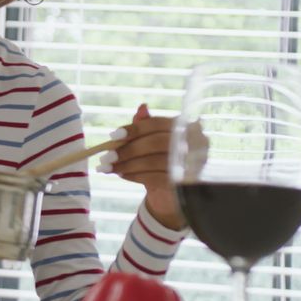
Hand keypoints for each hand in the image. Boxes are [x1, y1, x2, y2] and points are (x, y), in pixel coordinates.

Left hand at [101, 104, 185, 229]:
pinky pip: (156, 177)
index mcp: (186, 127)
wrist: (170, 194)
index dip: (134, 129)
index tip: (112, 136)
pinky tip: (122, 175)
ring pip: (155, 161)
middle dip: (128, 150)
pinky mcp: (186, 183)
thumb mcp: (150, 142)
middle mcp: (195, 144)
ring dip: (127, 165)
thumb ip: (146, 125)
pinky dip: (135, 176)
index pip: (157, 124)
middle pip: (156, 143)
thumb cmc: (159, 161)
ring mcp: (193, 164)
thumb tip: (142, 107)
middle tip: (106, 157)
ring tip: (109, 168)